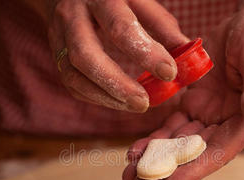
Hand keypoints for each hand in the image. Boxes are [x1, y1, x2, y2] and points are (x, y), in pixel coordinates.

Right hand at [45, 0, 188, 111]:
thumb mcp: (139, 1)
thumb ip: (162, 26)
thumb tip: (188, 56)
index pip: (121, 27)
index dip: (146, 53)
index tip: (170, 73)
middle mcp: (73, 15)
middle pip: (86, 55)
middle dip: (117, 84)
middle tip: (144, 103)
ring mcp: (59, 36)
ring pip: (74, 74)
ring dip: (105, 97)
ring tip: (135, 106)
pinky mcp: (55, 53)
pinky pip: (71, 83)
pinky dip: (96, 97)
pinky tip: (117, 102)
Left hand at [122, 5, 243, 179]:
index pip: (218, 152)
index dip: (193, 170)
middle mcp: (224, 124)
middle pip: (192, 155)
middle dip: (165, 172)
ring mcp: (207, 115)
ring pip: (177, 144)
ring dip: (153, 159)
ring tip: (128, 174)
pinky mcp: (193, 104)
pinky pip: (170, 125)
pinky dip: (153, 138)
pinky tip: (134, 150)